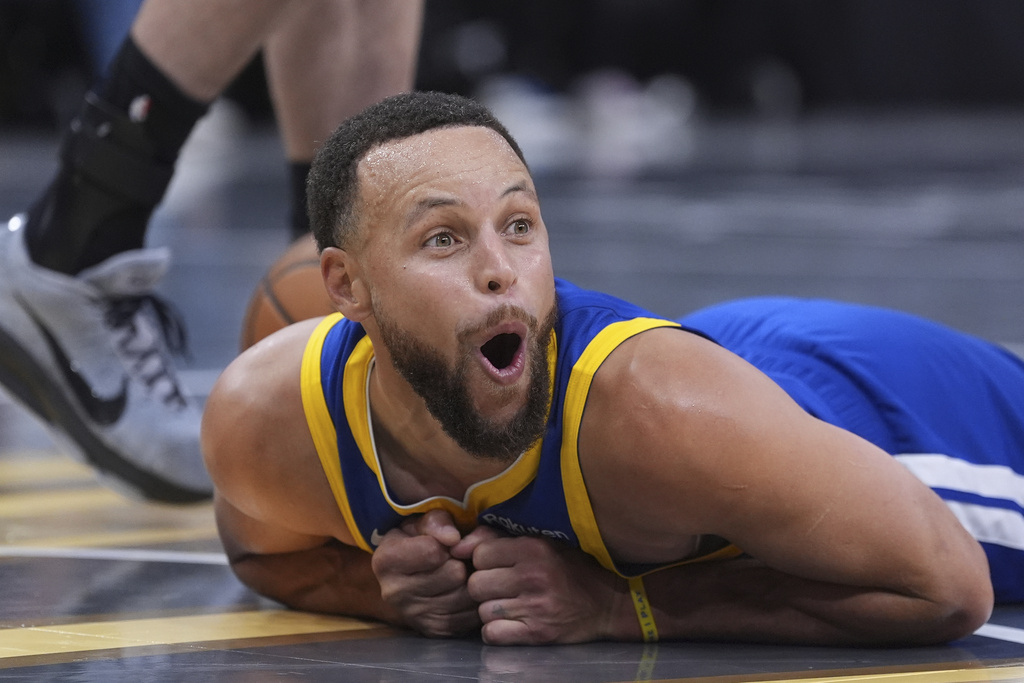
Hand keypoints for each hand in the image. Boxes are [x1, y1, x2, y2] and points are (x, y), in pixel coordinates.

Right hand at [370, 509, 479, 636]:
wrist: (409, 574)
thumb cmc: (417, 540)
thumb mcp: (422, 521)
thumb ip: (437, 522)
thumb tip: (453, 538)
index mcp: (386, 560)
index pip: (434, 551)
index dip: (449, 542)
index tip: (446, 542)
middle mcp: (394, 593)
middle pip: (454, 574)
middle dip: (462, 561)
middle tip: (457, 558)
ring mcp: (414, 616)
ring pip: (466, 595)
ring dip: (471, 581)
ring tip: (462, 572)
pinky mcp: (435, 631)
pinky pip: (471, 614)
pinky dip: (474, 600)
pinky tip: (464, 590)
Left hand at [455, 532, 625, 644]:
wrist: (608, 602)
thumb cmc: (569, 567)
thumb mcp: (539, 541)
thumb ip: (496, 537)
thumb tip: (456, 547)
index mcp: (533, 548)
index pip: (479, 554)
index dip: (483, 561)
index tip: (497, 566)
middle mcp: (533, 576)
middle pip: (476, 584)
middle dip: (483, 587)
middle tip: (500, 588)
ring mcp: (536, 608)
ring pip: (482, 611)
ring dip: (491, 610)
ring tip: (509, 605)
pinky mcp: (538, 634)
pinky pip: (493, 634)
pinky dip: (496, 631)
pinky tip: (510, 623)